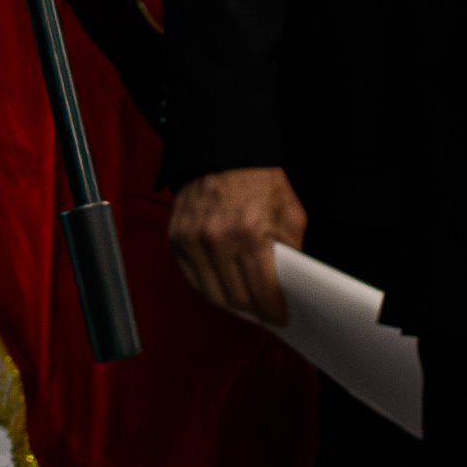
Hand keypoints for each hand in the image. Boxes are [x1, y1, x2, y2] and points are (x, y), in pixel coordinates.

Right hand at [167, 166, 306, 325]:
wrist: (222, 149)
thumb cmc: (259, 179)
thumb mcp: (290, 212)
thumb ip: (290, 250)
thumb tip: (288, 284)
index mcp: (250, 232)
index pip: (261, 290)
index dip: (273, 311)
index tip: (280, 317)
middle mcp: (216, 239)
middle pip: (235, 298)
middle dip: (253, 311)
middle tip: (264, 313)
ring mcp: (192, 239)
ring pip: (211, 294)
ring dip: (230, 304)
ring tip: (244, 303)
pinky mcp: (176, 237)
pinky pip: (191, 278)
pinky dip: (208, 288)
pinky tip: (222, 287)